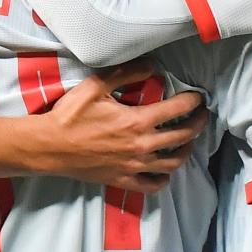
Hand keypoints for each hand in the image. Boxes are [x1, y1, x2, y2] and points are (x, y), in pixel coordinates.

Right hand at [34, 60, 206, 193]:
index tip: (198, 96)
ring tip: (189, 141)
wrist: (50, 147)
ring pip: (172, 163)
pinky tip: (165, 171)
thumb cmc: (71, 115)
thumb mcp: (96, 86)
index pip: (177, 109)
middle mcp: (141, 146)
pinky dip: (164, 179)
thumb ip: (127, 73)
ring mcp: (134, 167)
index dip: (193, 101)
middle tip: (202, 115)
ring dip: (186, 151)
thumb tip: (152, 66)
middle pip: (182, 137)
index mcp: (137, 121)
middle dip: (198, 124)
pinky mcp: (123, 180)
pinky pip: (152, 185)